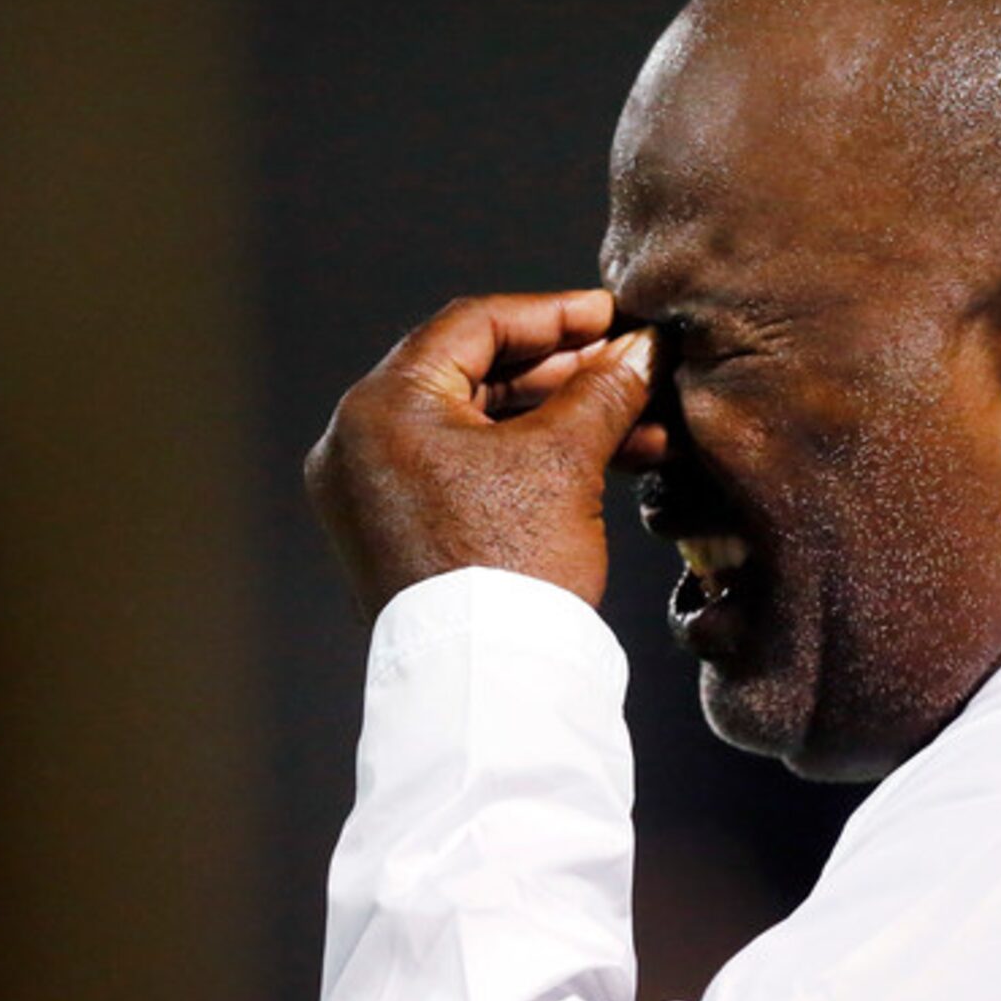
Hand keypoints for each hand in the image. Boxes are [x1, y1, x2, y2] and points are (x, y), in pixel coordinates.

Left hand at [304, 289, 657, 618]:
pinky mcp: (395, 532)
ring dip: (557, 421)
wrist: (487, 685)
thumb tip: (642, 350)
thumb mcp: (567, 461)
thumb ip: (605, 389)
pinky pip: (465, 472)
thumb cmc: (511, 571)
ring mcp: (371, 491)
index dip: (555, 314)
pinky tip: (599, 462)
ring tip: (636, 423)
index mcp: (380, 407)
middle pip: (473, 374)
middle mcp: (358, 442)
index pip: (474, 324)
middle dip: (565, 372)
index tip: (614, 316)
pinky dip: (525, 463)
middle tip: (630, 368)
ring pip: (476, 427)